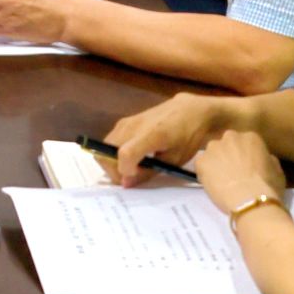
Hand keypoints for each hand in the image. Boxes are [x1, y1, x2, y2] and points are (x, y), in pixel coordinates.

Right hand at [105, 93, 226, 185]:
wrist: (189, 111)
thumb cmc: (187, 137)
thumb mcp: (174, 160)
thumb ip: (148, 172)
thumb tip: (126, 183)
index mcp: (152, 135)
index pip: (126, 153)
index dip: (124, 171)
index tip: (133, 179)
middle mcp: (133, 126)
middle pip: (106, 151)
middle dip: (113, 170)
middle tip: (129, 178)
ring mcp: (125, 122)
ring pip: (104, 146)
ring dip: (112, 162)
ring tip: (131, 169)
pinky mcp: (123, 121)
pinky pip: (110, 141)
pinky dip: (114, 153)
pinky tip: (132, 158)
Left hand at [195, 130, 288, 215]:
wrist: (250, 199)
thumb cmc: (268, 186)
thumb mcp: (277, 171)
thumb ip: (267, 159)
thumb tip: (263, 159)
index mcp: (251, 137)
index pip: (245, 142)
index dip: (245, 155)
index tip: (246, 166)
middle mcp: (230, 137)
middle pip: (227, 144)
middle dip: (229, 155)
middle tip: (233, 172)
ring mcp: (213, 147)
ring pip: (212, 153)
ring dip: (216, 162)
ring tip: (222, 180)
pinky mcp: (201, 160)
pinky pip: (202, 165)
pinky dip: (205, 173)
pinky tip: (213, 184)